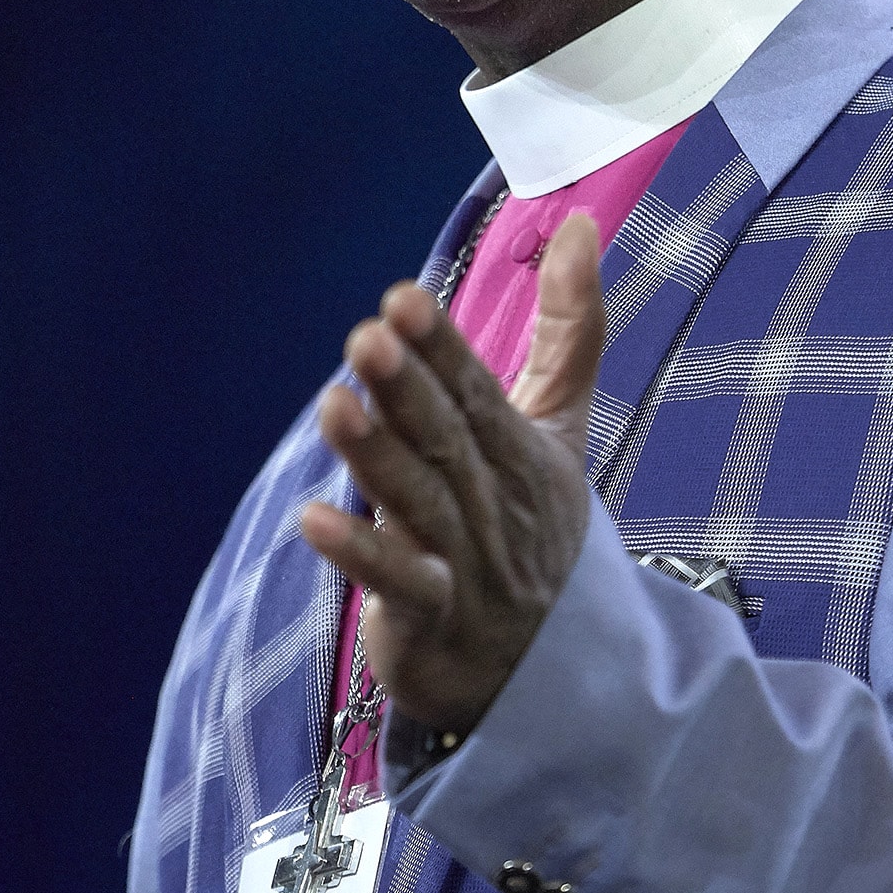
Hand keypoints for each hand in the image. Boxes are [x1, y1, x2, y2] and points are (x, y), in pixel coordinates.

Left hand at [297, 211, 606, 736]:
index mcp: (523, 452)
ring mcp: (466, 564)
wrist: (552, 669)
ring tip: (335, 405)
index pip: (479, 392)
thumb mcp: (557, 429)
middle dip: (410, 389)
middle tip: (368, 335)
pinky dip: (359, 554)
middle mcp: (496, 503)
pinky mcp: (432, 619)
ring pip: (420, 504)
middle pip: (448, 441)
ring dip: (378, 457)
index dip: (444, 348)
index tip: (403, 298)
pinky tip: (311, 519)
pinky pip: (397, 584)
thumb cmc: (536, 526)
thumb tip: (581, 223)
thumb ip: (569, 330)